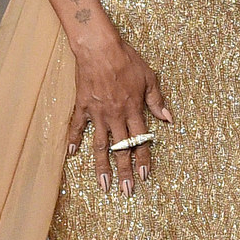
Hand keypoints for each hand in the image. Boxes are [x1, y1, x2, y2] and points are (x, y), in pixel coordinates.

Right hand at [70, 32, 171, 193]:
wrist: (99, 47)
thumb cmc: (126, 59)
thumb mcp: (149, 77)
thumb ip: (157, 101)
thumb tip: (168, 119)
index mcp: (133, 110)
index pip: (140, 141)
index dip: (143, 160)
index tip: (144, 176)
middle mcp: (115, 116)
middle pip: (121, 150)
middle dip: (125, 172)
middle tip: (126, 192)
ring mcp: (97, 113)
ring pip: (100, 146)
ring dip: (102, 167)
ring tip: (103, 185)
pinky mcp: (82, 106)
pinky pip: (76, 126)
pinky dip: (73, 140)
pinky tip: (71, 154)